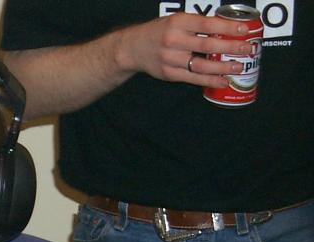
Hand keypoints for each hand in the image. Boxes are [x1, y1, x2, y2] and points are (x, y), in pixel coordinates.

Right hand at [114, 13, 251, 87]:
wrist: (133, 48)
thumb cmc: (160, 32)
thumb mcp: (176, 21)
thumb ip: (197, 25)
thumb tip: (227, 29)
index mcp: (178, 22)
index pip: (207, 24)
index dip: (227, 27)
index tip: (244, 30)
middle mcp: (174, 40)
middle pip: (208, 45)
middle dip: (230, 48)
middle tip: (247, 49)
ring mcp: (171, 59)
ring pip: (202, 65)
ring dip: (223, 67)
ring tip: (239, 67)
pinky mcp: (169, 73)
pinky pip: (193, 78)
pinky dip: (209, 80)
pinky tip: (222, 80)